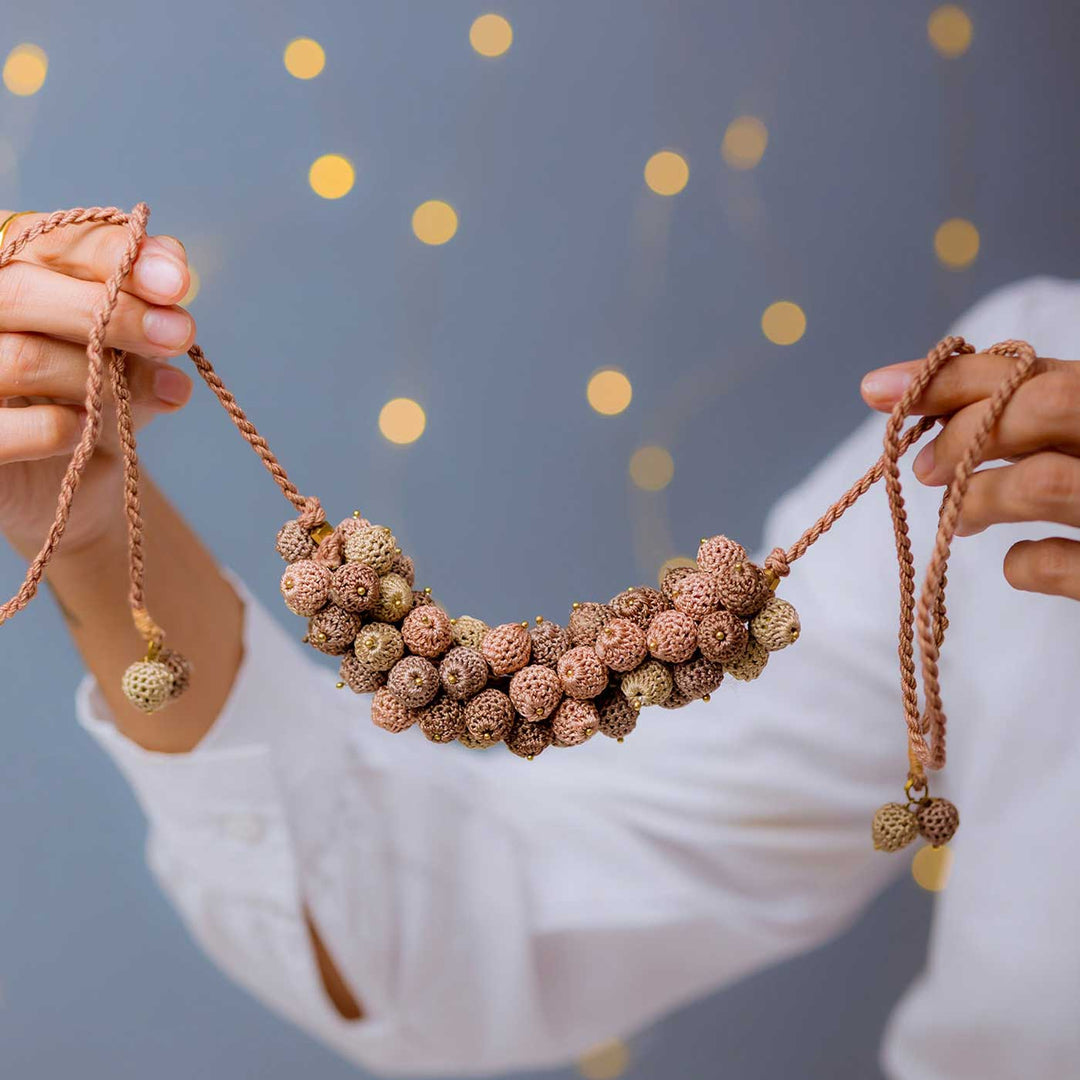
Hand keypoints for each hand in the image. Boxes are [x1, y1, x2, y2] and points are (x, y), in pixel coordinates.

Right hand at [0, 213, 195, 556]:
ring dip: (107, 377)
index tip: (177, 282)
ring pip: (26, 358)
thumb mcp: (131, 349)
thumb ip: (148, 313)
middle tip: (180, 335)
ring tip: (164, 389)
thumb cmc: (97, 394)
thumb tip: (174, 283)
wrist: (72, 478)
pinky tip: (94, 426)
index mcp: (10, 268)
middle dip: (115, 314)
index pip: (50, 241)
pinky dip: (71, 426)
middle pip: (24, 291)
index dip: (115, 255)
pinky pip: (22, 427)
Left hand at [861, 352, 1079, 600]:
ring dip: (977, 498)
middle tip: (922, 468)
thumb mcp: (1079, 433)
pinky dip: (1025, 563)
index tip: (880, 390)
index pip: (1036, 368)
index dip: (951, 377)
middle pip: (1048, 404)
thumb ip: (1026, 409)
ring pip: (1044, 481)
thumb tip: (900, 390)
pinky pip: (1060, 565)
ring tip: (959, 520)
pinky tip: (1020, 561)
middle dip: (966, 432)